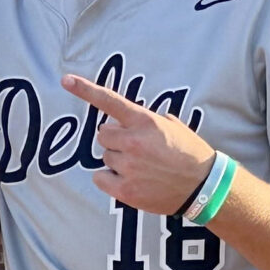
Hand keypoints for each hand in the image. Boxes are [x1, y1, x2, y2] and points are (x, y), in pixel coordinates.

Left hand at [70, 72, 216, 215]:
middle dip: (116, 140)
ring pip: (104, 157)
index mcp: (146, 122)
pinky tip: (131, 180)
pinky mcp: (124, 190)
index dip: (85, 90)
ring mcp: (128, 167)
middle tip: (138, 149)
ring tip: (142, 167)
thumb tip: (128, 119)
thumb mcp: (173, 125)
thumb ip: (147, 119)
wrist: (203, 187)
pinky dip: (110, 179)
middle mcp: (133, 142)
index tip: (66, 79)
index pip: (110, 101)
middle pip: (103, 134)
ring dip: (117, 160)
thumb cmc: (189, 153)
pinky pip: (100, 177)